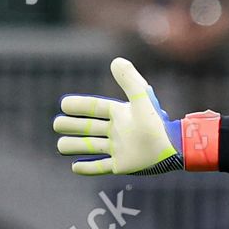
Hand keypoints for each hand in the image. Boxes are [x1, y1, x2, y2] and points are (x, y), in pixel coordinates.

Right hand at [54, 57, 182, 175]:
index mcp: (121, 115)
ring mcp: (119, 149)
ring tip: (61, 145)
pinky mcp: (121, 166)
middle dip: (71, 126)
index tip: (64, 104)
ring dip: (74, 146)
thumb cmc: (156, 123)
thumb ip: (129, 80)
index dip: (79, 106)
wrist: (171, 149)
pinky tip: (74, 167)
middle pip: (88, 127)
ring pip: (90, 147)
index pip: (94, 108)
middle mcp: (118, 131)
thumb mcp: (141, 99)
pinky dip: (87, 168)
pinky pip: (101, 168)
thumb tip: (116, 60)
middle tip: (58, 124)